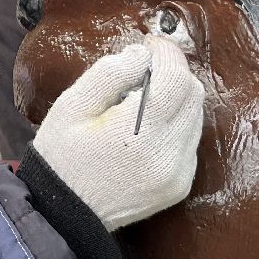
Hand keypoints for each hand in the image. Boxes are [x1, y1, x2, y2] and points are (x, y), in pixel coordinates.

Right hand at [30, 35, 203, 229]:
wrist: (64, 215)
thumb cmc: (61, 155)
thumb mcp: (72, 106)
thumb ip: (109, 74)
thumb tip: (142, 55)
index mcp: (138, 134)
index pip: (176, 80)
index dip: (168, 54)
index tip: (150, 44)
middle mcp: (167, 156)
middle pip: (193, 95)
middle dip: (173, 73)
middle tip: (145, 69)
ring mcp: (177, 174)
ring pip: (196, 116)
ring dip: (177, 97)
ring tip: (143, 98)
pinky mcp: (180, 185)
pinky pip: (190, 140)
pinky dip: (176, 123)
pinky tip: (147, 126)